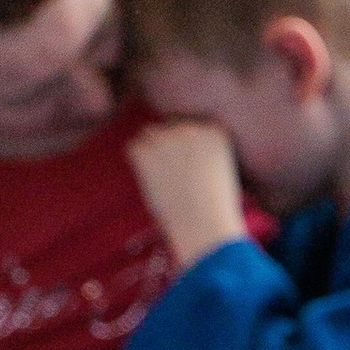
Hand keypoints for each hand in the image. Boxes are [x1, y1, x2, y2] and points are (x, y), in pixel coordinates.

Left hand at [126, 120, 247, 267]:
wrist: (204, 223)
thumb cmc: (212, 209)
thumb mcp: (218, 172)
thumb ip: (200, 154)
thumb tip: (174, 153)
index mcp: (214, 131)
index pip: (188, 126)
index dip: (181, 147)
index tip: (185, 167)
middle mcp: (191, 128)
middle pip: (167, 127)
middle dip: (165, 146)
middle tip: (168, 175)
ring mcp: (168, 137)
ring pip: (148, 134)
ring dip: (149, 152)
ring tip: (159, 179)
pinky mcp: (148, 151)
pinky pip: (132, 147)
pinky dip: (135, 163)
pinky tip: (149, 180)